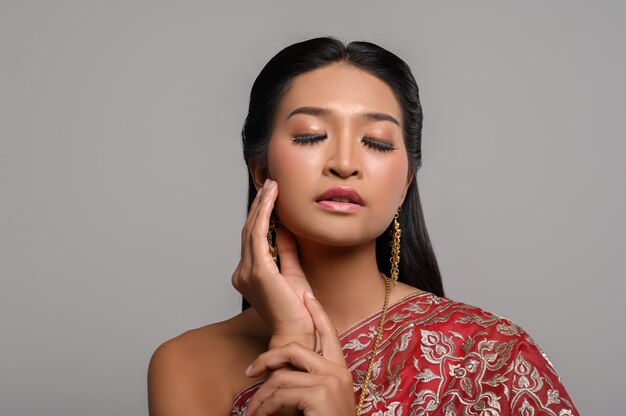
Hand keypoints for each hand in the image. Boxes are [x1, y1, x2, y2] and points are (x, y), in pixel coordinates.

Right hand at [232, 179, 314, 347]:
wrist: (297, 333)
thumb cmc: (297, 310)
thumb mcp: (293, 273)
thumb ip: (286, 251)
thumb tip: (284, 228)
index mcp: (249, 275)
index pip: (252, 239)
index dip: (260, 215)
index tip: (270, 196)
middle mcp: (243, 273)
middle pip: (249, 232)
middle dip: (259, 205)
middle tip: (270, 183)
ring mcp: (247, 272)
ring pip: (252, 231)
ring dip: (262, 205)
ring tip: (272, 186)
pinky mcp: (258, 271)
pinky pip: (258, 236)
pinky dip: (264, 216)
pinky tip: (271, 201)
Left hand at [244, 292, 355, 415]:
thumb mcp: (318, 401)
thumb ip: (307, 382)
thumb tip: (280, 372)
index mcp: (340, 371)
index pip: (329, 333)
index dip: (317, 313)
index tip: (306, 295)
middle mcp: (338, 372)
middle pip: (295, 349)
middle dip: (268, 357)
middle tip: (250, 371)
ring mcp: (330, 382)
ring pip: (282, 376)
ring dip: (261, 397)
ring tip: (252, 413)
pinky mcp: (319, 394)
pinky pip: (280, 394)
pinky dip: (265, 408)